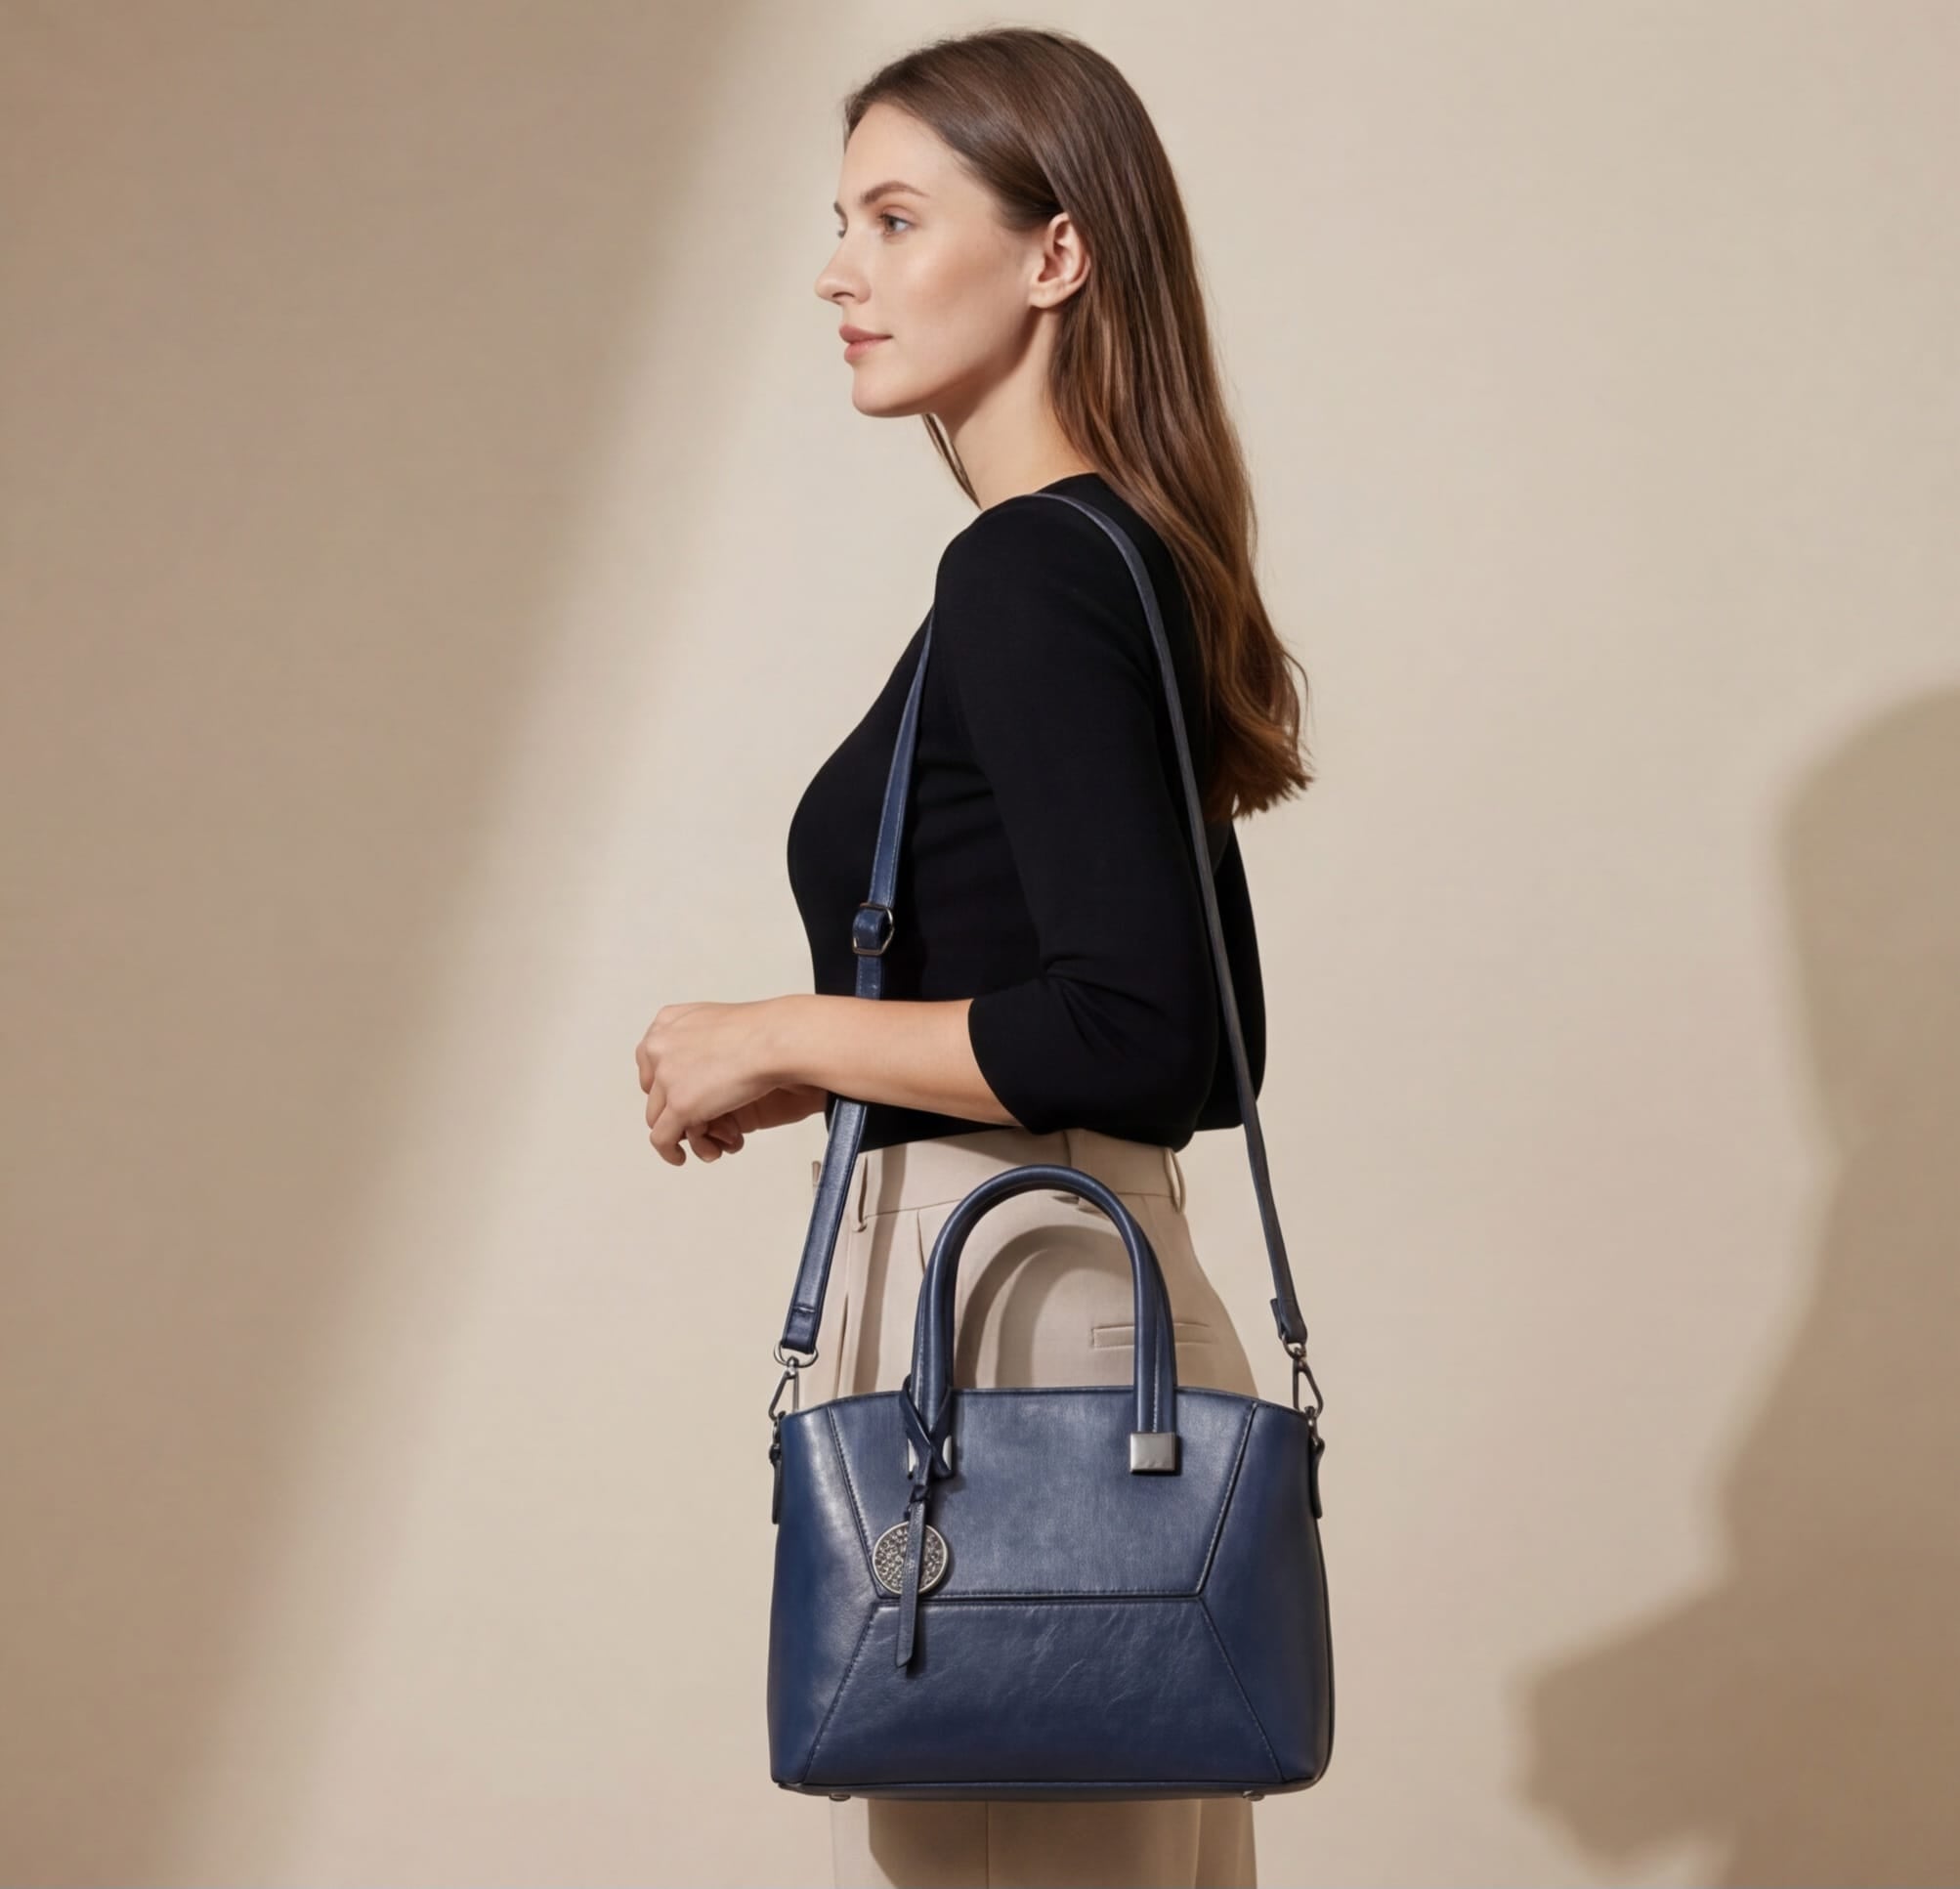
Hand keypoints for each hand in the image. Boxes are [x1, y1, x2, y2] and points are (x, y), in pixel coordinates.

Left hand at [635, 998, 822, 1165]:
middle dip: (671, 1106)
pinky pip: (662, 1138)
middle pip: (653, 1090)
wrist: (776, 1039)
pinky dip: (668, 1151)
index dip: (665, 1082)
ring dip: (678, 1129)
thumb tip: (701, 1055)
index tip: (680, 1092)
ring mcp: (667, 1078)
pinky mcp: (680, 1106)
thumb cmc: (762, 1030)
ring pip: (657, 1116)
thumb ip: (700, 1036)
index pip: (650, 1061)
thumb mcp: (719, 1021)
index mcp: (666, 1023)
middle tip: (695, 1116)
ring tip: (701, 1138)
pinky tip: (680, 1158)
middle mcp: (659, 1048)